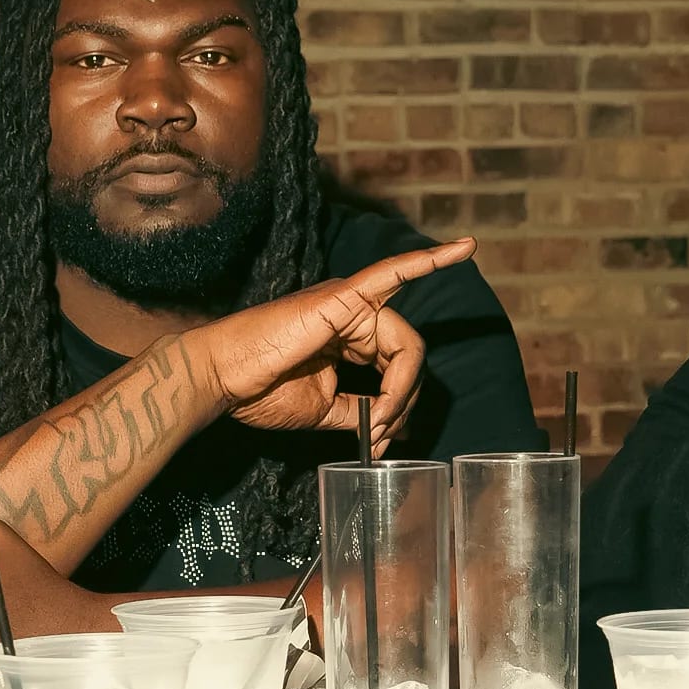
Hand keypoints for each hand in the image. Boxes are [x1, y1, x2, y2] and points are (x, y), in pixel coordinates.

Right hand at [190, 238, 476, 441]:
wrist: (224, 379)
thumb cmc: (261, 391)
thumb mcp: (324, 410)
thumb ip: (361, 411)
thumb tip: (393, 427)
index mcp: (348, 337)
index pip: (397, 364)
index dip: (398, 404)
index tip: (379, 440)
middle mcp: (353, 314)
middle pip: (408, 356)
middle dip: (403, 401)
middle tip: (380, 435)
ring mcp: (350, 301)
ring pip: (406, 344)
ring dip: (401, 388)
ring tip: (377, 419)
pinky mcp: (343, 296)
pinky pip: (393, 274)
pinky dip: (429, 260)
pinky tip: (463, 249)